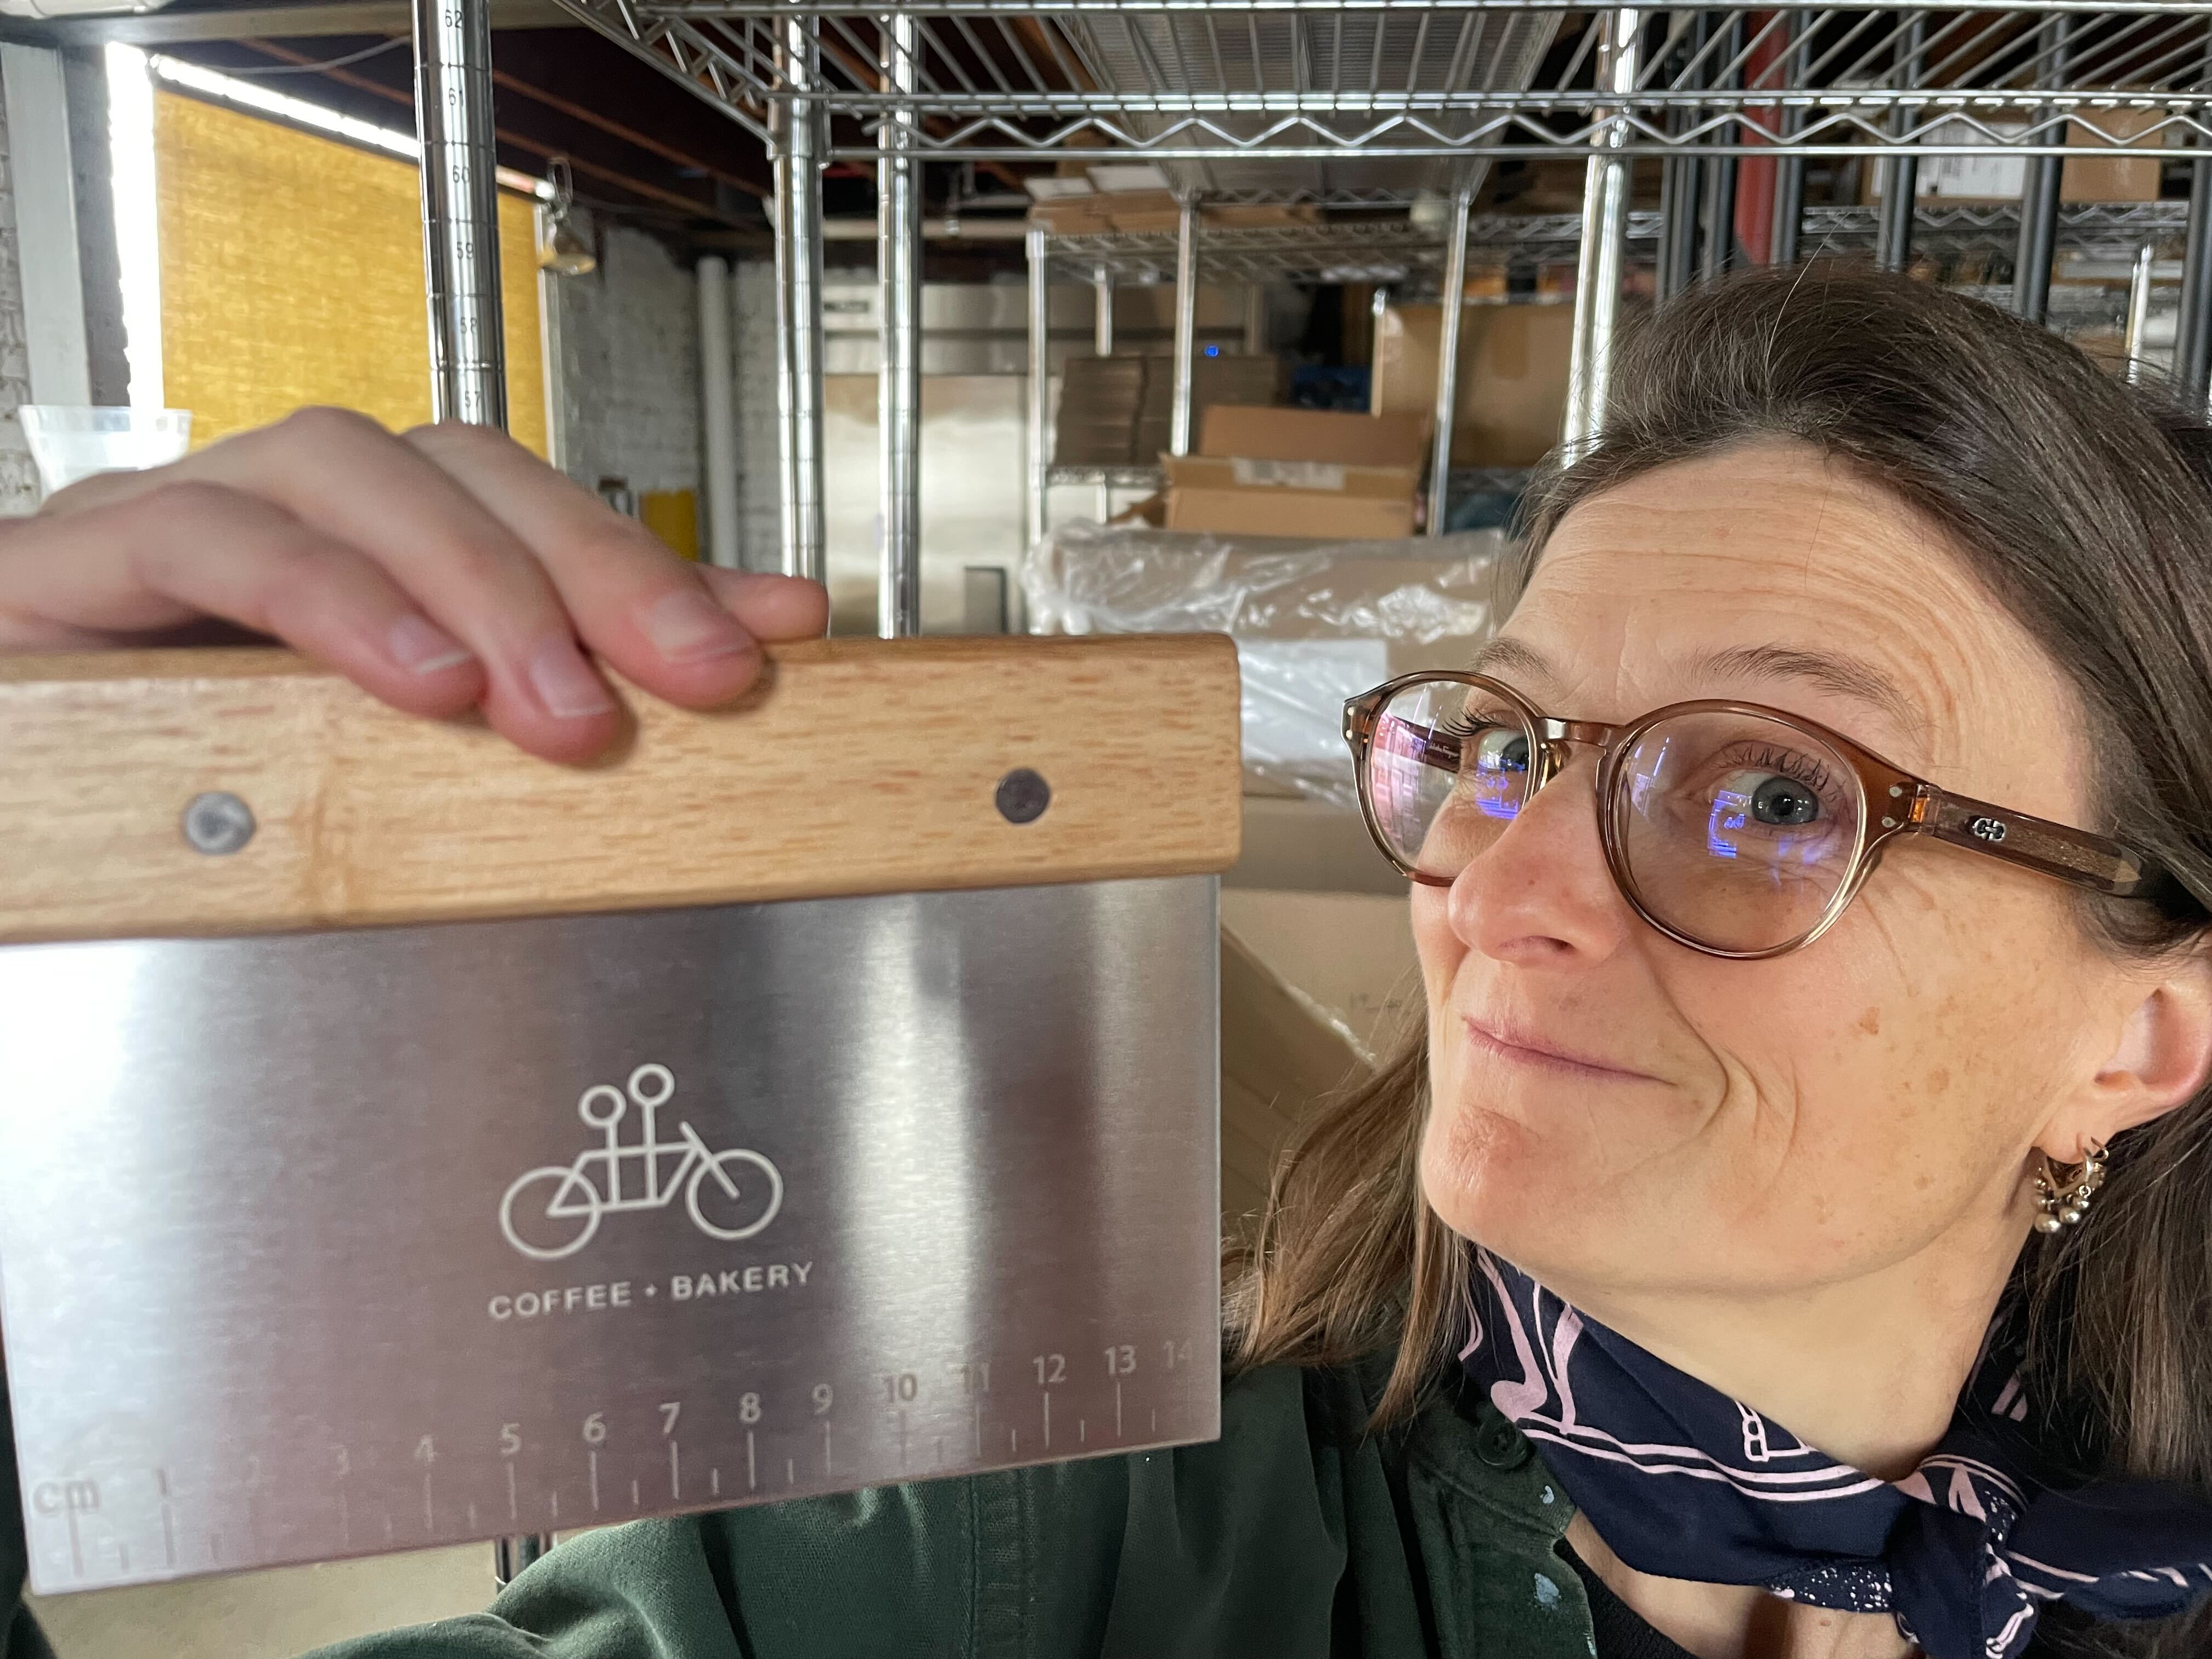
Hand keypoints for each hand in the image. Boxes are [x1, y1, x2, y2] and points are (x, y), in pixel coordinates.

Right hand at [0, 407, 827, 761]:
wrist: (16, 785)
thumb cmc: (204, 758)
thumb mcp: (412, 732)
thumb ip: (580, 670)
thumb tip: (764, 628)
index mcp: (366, 539)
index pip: (530, 503)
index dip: (653, 560)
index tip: (769, 636)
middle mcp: (284, 505)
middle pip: (458, 469)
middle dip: (590, 569)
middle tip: (691, 679)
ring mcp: (177, 519)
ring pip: (342, 470)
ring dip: (470, 580)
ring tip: (552, 704)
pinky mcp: (76, 566)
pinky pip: (205, 539)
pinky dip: (326, 597)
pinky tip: (410, 676)